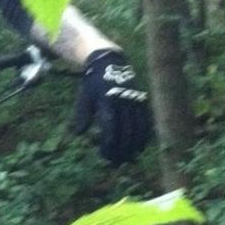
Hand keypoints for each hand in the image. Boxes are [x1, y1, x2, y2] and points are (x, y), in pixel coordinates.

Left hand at [71, 49, 151, 163]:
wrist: (111, 62)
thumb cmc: (94, 83)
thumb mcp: (84, 96)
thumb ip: (82, 115)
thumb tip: (77, 134)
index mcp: (107, 99)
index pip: (110, 127)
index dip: (109, 144)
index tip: (104, 156)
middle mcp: (123, 100)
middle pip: (125, 131)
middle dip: (121, 150)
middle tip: (116, 163)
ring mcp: (135, 100)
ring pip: (138, 128)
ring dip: (133, 147)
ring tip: (128, 159)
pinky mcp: (142, 101)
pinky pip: (146, 122)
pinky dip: (144, 137)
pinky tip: (139, 148)